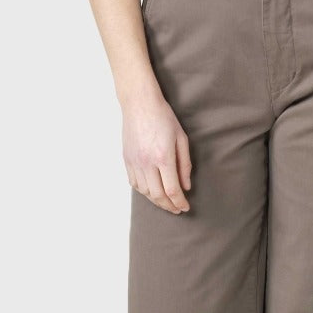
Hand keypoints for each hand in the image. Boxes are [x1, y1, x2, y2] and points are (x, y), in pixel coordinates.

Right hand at [122, 90, 192, 214]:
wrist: (140, 103)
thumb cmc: (163, 117)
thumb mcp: (181, 138)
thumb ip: (185, 164)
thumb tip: (186, 186)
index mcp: (163, 157)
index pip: (172, 190)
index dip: (180, 202)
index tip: (185, 207)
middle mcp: (147, 162)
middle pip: (158, 195)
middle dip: (169, 206)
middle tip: (177, 209)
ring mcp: (135, 162)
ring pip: (145, 192)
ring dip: (156, 200)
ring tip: (166, 201)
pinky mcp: (126, 160)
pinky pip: (134, 183)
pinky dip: (144, 191)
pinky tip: (152, 191)